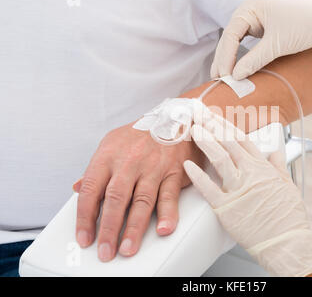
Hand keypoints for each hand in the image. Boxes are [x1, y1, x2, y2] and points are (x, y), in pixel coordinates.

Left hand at [72, 122, 202, 261]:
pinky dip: (167, 214)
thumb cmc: (142, 134)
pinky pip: (169, 195)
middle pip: (115, 199)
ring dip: (134, 228)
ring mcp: (153, 167)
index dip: (85, 217)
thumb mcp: (112, 144)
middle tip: (105, 251)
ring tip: (128, 248)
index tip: (84, 237)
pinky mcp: (174, 171)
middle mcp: (129, 161)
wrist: (176, 117)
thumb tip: (78, 187)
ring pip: (141, 201)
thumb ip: (96, 168)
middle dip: (108, 229)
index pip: (90, 189)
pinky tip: (162, 229)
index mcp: (108, 155)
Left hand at [183, 110, 311, 275]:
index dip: (226, 125)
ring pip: (219, 158)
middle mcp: (250, 174)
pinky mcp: (227, 207)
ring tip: (193, 130)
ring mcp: (238, 189)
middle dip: (212, 125)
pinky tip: (187, 165)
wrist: (287, 242)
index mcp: (263, 167)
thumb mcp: (288, 185)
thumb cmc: (288, 217)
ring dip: (205, 142)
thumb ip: (279, 166)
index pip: (241, 139)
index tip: (215, 116)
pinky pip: (208, 188)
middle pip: (228, 142)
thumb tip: (276, 153)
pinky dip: (197, 176)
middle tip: (199, 114)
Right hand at [211, 0, 311, 79]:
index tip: (224, 75)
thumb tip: (235, 76)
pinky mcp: (266, 30)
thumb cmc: (306, 26)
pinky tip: (237, 70)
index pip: (230, 34)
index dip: (225, 56)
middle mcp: (252, 11)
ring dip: (230, 59)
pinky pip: (248, 45)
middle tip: (217, 79)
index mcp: (251, 6)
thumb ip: (254, 60)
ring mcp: (258, 20)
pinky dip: (242, 58)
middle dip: (224, 59)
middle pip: (230, 38)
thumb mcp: (277, 45)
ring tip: (223, 78)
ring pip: (237, 42)